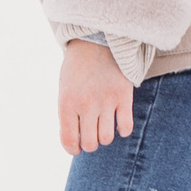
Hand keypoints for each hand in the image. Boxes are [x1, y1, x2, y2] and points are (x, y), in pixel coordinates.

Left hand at [59, 38, 133, 154]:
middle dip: (90, 144)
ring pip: (107, 138)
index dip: (73, 149)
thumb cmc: (77, 68)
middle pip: (90, 144)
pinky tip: (118, 122)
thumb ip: (68, 114)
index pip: (69, 141)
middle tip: (90, 135)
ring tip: (103, 126)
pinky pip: (126, 127)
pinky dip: (123, 130)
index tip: (76, 147)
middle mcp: (86, 105)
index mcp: (66, 104)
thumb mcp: (65, 90)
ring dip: (105, 136)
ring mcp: (106, 102)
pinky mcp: (124, 96)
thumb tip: (76, 140)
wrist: (96, 41)